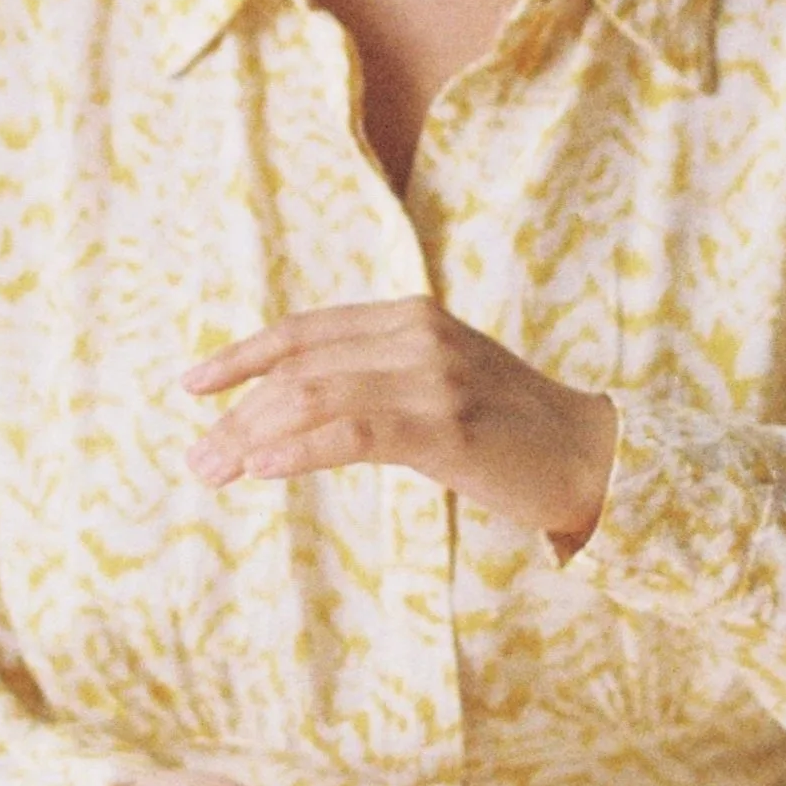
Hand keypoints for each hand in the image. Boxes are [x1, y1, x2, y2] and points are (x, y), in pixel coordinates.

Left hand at [183, 298, 616, 546]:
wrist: (592, 456)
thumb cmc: (510, 431)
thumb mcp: (440, 382)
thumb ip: (379, 376)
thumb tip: (296, 405)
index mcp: (410, 316)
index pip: (306, 330)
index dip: (243, 355)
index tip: (193, 385)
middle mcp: (416, 333)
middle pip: (300, 365)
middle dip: (237, 410)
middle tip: (196, 455)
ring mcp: (431, 376)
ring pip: (316, 396)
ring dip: (252, 434)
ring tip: (212, 470)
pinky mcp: (444, 424)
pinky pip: (352, 432)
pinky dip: (298, 450)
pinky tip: (262, 469)